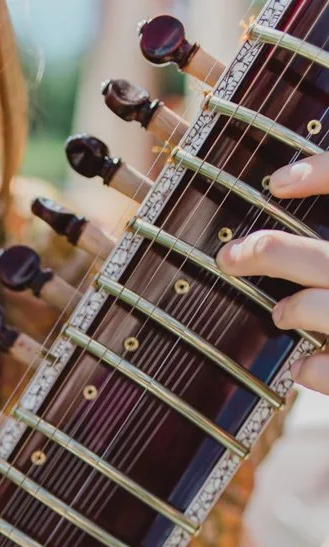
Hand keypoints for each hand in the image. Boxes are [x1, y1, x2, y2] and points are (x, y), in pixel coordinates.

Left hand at [217, 153, 328, 390]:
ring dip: (291, 310)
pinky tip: (303, 366)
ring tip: (281, 313)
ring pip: (315, 308)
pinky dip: (311, 370)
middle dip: (269, 253)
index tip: (277, 182)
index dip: (323, 173)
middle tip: (232, 257)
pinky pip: (328, 370)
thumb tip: (299, 185)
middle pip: (322, 259)